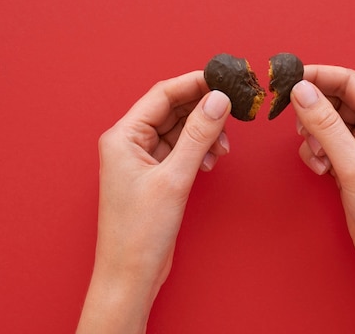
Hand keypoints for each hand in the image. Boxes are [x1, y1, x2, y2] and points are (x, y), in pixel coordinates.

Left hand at [77, 71, 230, 333]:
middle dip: (202, 110)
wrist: (130, 276)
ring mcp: (142, 160)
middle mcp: (129, 143)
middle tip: (232, 111)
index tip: (223, 79)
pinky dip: (197, 151)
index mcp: (123, 136)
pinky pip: (180, 150)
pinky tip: (210, 161)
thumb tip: (218, 100)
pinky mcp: (154, 176)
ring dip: (203, 133)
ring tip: (221, 148)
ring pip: (179, 130)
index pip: (162, 94)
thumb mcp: (174, 178)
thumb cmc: (139, 233)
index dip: (194, 84)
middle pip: (171, 110)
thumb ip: (198, 135)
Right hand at [291, 65, 354, 332]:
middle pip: (337, 101)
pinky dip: (318, 154)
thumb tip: (301, 91)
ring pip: (329, 124)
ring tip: (319, 158)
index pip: (350, 82)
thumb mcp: (353, 164)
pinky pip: (329, 145)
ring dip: (315, 137)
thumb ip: (324, 124)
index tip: (288, 79)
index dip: (318, 77)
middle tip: (296, 124)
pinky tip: (322, 170)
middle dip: (314, 113)